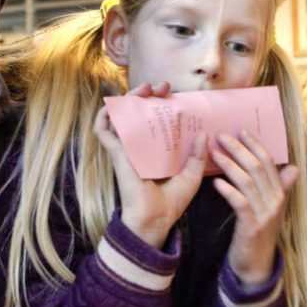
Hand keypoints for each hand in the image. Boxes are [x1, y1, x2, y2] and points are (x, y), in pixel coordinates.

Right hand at [94, 82, 206, 247]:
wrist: (155, 219)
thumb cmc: (171, 202)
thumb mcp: (191, 175)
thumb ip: (198, 156)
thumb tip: (204, 134)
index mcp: (157, 150)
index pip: (156, 120)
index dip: (162, 103)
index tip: (174, 94)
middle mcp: (141, 146)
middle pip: (138, 112)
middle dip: (147, 95)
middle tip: (162, 87)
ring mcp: (127, 149)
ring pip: (120, 116)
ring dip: (127, 99)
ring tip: (143, 89)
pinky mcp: (117, 154)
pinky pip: (103, 132)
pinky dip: (103, 117)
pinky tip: (112, 107)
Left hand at [213, 130, 296, 288]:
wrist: (256, 267)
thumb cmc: (258, 235)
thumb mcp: (271, 209)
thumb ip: (279, 188)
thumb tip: (294, 168)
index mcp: (279, 194)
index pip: (270, 162)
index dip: (255, 144)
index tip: (240, 131)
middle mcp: (276, 201)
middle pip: (258, 167)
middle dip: (239, 149)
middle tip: (221, 136)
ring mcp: (266, 214)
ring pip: (248, 181)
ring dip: (230, 165)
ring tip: (214, 153)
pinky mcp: (253, 226)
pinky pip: (241, 202)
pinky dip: (228, 190)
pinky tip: (215, 182)